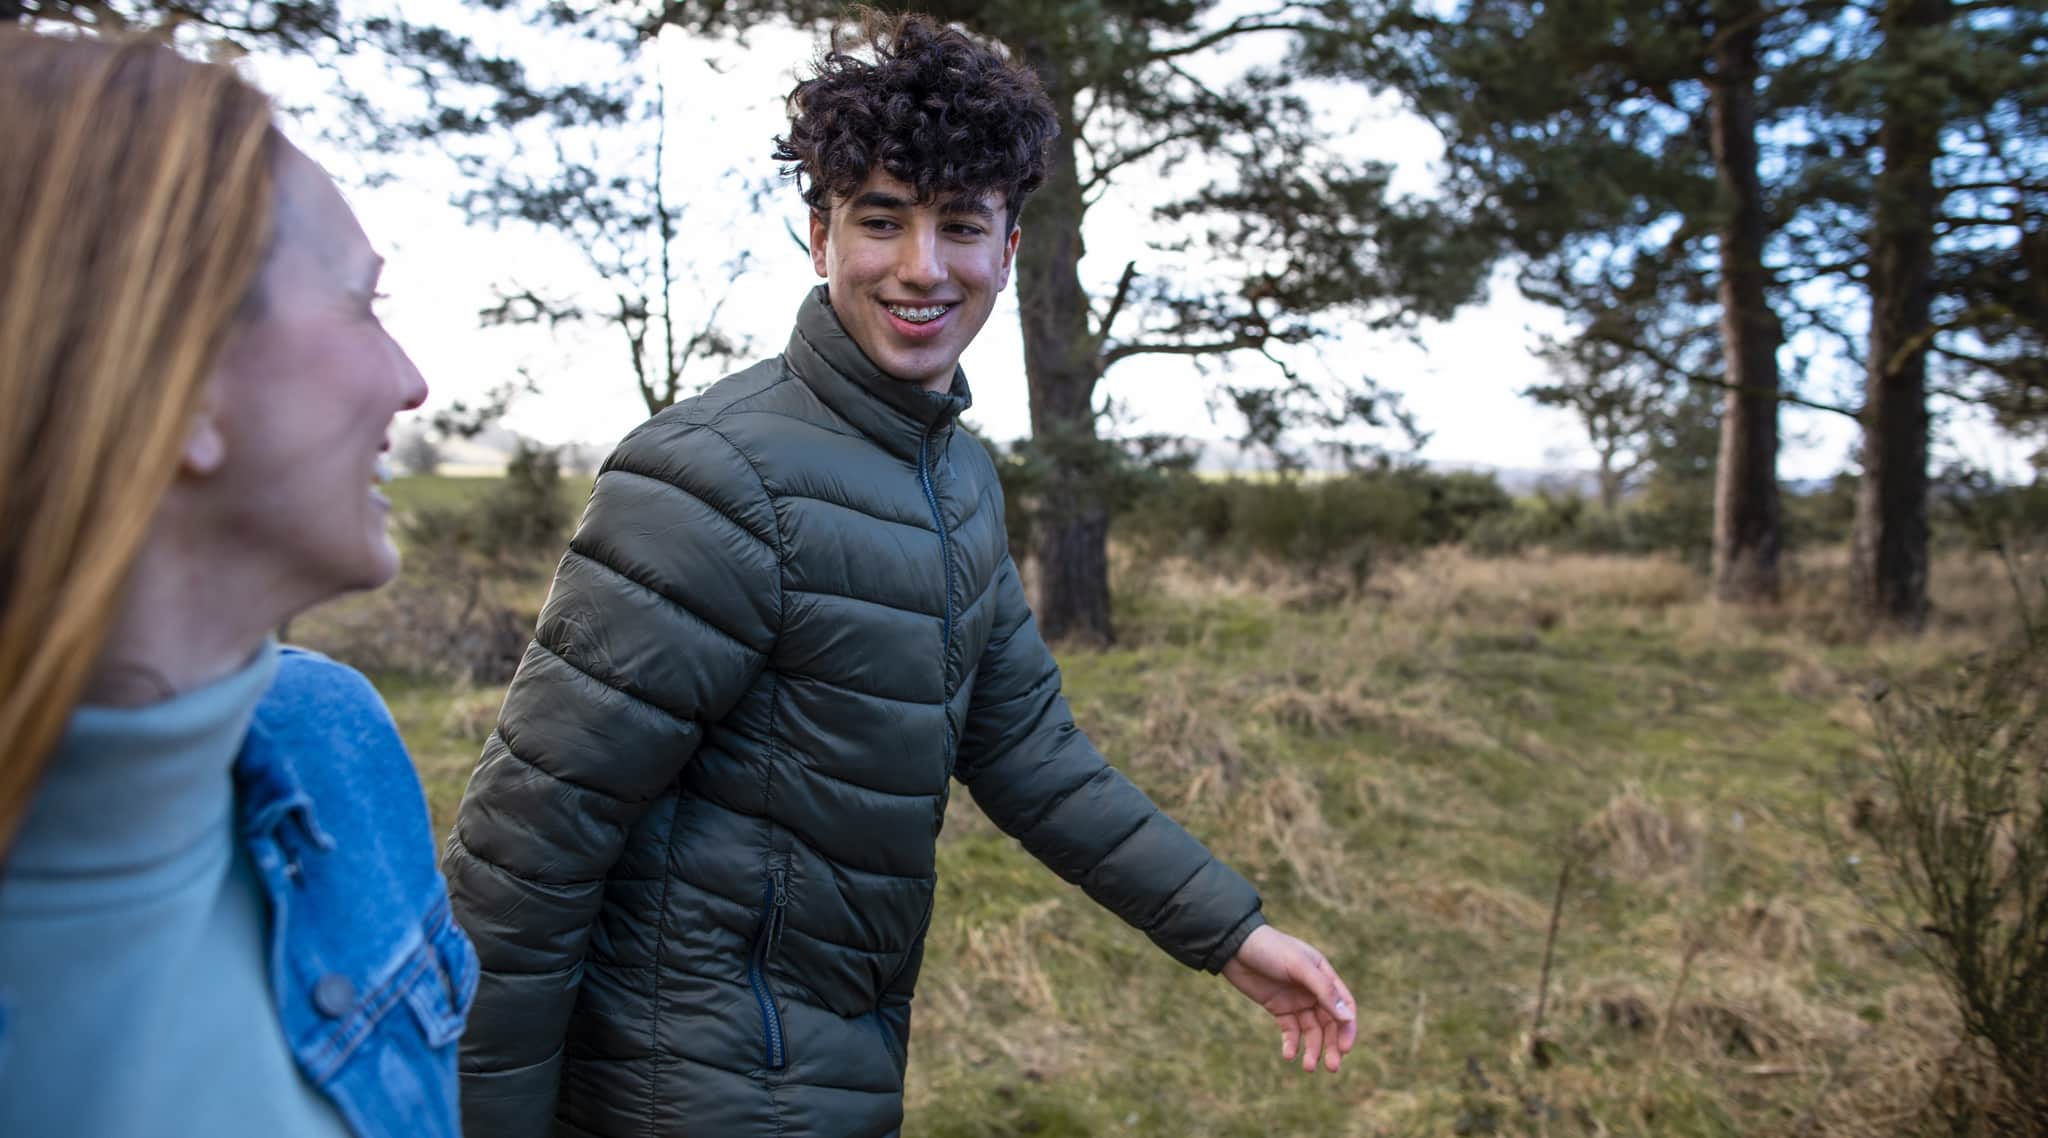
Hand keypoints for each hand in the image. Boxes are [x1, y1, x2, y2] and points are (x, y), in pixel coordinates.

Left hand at [1220, 925, 1357, 1072]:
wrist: (1235, 946)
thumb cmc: (1270, 949)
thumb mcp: (1298, 966)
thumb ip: (1323, 990)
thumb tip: (1348, 1017)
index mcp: (1324, 975)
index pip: (1344, 1006)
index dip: (1347, 1028)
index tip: (1344, 1048)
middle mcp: (1313, 990)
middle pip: (1330, 1023)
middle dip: (1332, 1045)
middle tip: (1332, 1067)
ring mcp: (1296, 1000)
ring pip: (1311, 1030)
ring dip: (1312, 1049)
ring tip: (1308, 1067)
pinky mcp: (1278, 1008)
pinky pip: (1290, 1030)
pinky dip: (1291, 1044)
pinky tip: (1288, 1055)